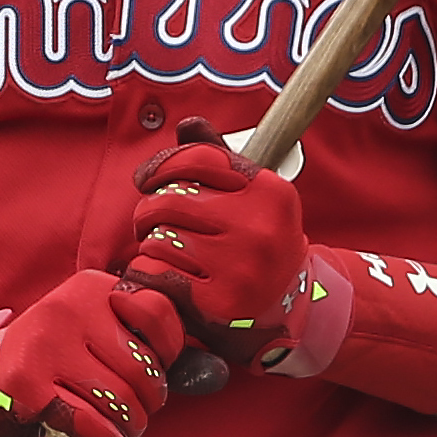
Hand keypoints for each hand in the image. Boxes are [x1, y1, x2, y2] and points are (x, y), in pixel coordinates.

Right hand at [0, 271, 184, 436]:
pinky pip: (87, 422)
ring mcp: (45, 341)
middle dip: (150, 403)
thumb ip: (161, 354)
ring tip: (125, 431)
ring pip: (119, 399)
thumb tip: (220, 372)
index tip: (153, 372)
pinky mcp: (26, 382)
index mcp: (95, 286)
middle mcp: (69, 304)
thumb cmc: (58, 360)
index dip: (168, 355)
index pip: (160, 314)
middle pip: (143, 367)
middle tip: (140, 414)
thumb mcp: (106, 342)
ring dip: (130, 428)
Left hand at [124, 117, 317, 372]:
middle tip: (152, 226)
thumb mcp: (252, 198)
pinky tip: (161, 279)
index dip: (161, 165)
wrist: (291, 313)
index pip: (197, 158)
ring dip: (151, 246)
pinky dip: (146, 275)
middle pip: (170, 200)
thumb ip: (217, 159)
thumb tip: (190, 124)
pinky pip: (154, 273)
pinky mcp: (217, 302)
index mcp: (268, 191)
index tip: (146, 180)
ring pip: (158, 238)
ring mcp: (240, 266)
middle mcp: (259, 226)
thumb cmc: (260, 245)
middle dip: (149, 212)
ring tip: (167, 255)